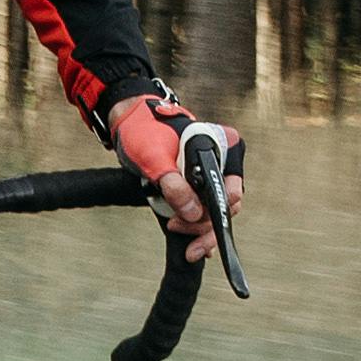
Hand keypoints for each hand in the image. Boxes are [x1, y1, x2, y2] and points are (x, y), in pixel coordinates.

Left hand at [102, 90, 239, 248]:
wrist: (129, 124)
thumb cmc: (144, 130)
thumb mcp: (155, 158)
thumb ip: (174, 185)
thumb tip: (193, 213)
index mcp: (224, 145)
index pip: (231, 188)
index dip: (215, 210)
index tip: (194, 220)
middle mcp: (224, 160)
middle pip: (225, 204)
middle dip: (202, 223)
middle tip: (179, 230)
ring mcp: (213, 173)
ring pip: (215, 210)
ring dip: (197, 226)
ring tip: (175, 227)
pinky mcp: (200, 184)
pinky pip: (205, 209)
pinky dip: (195, 224)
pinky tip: (187, 237)